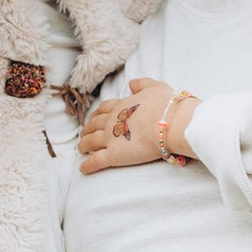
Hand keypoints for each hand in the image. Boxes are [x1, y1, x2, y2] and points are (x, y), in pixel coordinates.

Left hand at [78, 78, 193, 170]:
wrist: (170, 123)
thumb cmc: (166, 106)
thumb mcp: (155, 87)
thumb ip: (142, 84)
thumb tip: (132, 83)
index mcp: (121, 106)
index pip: (104, 109)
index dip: (97, 114)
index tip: (93, 118)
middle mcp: (112, 121)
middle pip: (93, 125)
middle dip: (87, 129)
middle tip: (84, 134)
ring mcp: (110, 138)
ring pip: (90, 141)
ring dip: (84, 145)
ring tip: (81, 149)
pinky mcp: (113, 155)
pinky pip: (95, 161)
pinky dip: (87, 165)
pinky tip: (83, 168)